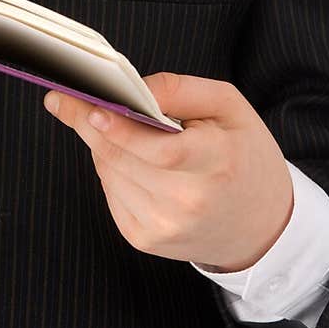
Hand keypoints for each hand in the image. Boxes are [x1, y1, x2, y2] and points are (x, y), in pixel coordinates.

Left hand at [43, 72, 293, 270]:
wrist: (262, 225)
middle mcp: (188, 202)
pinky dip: (111, 169)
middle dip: (90, 124)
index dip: (118, 126)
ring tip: (113, 126)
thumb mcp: (228, 106)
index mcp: (217, 163)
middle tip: (66, 100)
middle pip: (121, 158)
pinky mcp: (145, 239)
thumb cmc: (244, 154)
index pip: (158, 148)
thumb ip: (180, 90)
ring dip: (102, 145)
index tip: (88, 105)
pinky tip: (130, 159)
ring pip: (109, 172)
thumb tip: (133, 88)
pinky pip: (110, 192)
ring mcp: (164, 226)